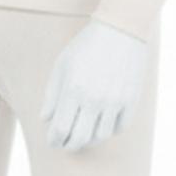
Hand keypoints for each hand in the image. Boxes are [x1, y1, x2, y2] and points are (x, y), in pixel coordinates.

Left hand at [40, 19, 147, 150]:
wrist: (120, 30)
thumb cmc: (86, 45)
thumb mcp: (62, 64)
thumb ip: (51, 94)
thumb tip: (45, 119)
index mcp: (73, 89)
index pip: (59, 129)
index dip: (54, 141)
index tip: (53, 142)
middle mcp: (94, 99)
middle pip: (79, 139)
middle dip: (69, 146)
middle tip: (66, 145)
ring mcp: (114, 101)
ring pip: (100, 137)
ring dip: (89, 139)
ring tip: (84, 134)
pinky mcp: (130, 100)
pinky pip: (119, 128)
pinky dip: (109, 130)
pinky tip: (102, 123)